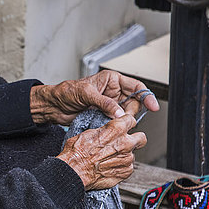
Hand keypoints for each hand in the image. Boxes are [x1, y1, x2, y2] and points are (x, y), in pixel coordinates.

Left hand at [30, 70, 159, 125]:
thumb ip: (104, 102)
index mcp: (112, 80)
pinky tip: (111, 127)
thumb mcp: (86, 94)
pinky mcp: (105, 115)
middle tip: (123, 118)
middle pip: (134, 102)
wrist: (54, 106)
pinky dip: (117, 125)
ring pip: (127, 114)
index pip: (136, 86)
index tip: (153, 106)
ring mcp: (110, 104)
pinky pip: (117, 121)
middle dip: (132, 111)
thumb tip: (119, 112)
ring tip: (112, 122)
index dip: (146, 95)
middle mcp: (113, 91)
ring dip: (124, 120)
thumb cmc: (66, 93)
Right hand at [57, 114, 146, 189]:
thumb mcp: (88, 132)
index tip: (124, 126)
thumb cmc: (77, 152)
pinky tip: (110, 166)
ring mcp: (127, 158)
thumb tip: (108, 130)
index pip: (131, 120)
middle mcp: (125, 143)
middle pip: (141, 137)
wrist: (75, 171)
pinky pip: (129, 166)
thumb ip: (104, 130)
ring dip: (125, 154)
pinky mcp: (126, 171)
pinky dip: (121, 166)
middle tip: (124, 142)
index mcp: (116, 129)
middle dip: (134, 139)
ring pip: (133, 153)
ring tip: (110, 157)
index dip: (126, 123)